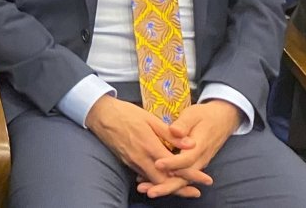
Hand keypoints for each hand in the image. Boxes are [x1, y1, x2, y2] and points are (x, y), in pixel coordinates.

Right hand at [85, 96, 208, 199]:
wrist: (100, 115)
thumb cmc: (126, 113)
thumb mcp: (150, 118)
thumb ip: (170, 133)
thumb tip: (191, 144)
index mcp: (149, 146)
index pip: (174, 167)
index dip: (191, 175)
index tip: (205, 179)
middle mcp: (141, 158)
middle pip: (164, 181)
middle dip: (180, 188)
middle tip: (196, 192)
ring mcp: (132, 162)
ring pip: (153, 181)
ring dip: (168, 186)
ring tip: (184, 188)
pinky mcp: (127, 162)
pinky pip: (144, 175)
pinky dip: (155, 180)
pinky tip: (162, 180)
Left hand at [141, 101, 238, 194]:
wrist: (222, 120)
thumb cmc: (205, 116)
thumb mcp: (193, 114)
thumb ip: (184, 123)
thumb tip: (174, 130)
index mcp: (200, 146)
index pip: (186, 159)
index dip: (172, 163)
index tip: (157, 164)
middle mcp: (200, 159)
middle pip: (184, 177)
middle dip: (167, 185)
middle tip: (149, 191)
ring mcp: (197, 164)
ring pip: (182, 180)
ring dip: (165, 186)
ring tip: (146, 190)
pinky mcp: (193, 165)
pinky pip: (181, 177)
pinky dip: (167, 181)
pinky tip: (150, 181)